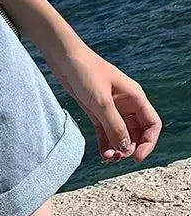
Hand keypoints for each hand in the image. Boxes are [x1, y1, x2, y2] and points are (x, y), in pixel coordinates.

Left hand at [45, 43, 161, 163]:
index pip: (151, 124)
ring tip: (108, 157)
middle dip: (130, 146)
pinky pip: (104, 131)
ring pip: (120, 133)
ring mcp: (110, 107)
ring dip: (117, 147)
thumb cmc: (85, 72)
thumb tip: (126, 147)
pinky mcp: (95, 110)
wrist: (63, 57)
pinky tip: (102, 154)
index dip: (148, 142)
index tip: (136, 156)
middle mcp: (126, 104)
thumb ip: (114, 125)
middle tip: (117, 158)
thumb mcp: (101, 101)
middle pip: (137, 131)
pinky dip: (105, 143)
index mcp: (134, 97)